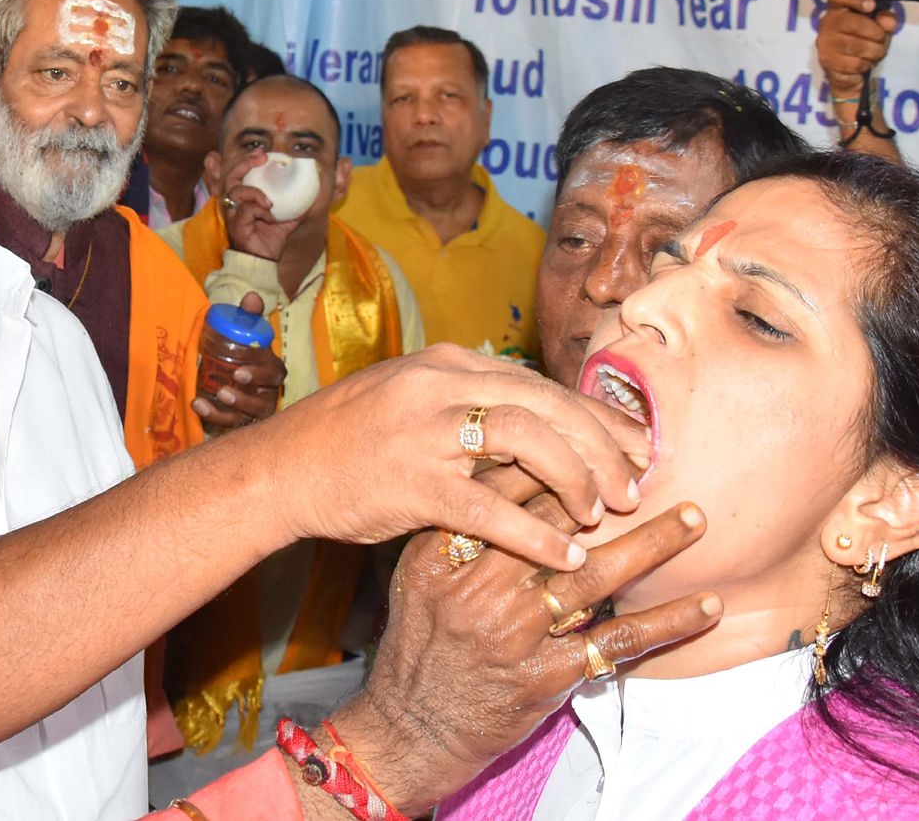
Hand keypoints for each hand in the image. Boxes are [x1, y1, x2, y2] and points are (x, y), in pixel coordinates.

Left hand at [191, 292, 285, 427]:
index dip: (259, 374)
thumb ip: (248, 315)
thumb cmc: (240, 350)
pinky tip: (198, 405)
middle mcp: (267, 393)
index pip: (273, 373)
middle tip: (225, 389)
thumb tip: (252, 296)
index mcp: (272, 370)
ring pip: (247, 415)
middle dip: (245, 397)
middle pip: (263, 400)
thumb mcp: (244, 331)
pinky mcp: (240, 421)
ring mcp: (254, 410)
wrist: (225, 369)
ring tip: (215, 397)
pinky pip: (230, 423)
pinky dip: (214, 416)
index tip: (239, 372)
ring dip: (231, 409)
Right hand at [220, 151, 298, 260]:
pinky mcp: (236, 227)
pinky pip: (245, 211)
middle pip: (231, 176)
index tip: (263, 154)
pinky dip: (259, 211)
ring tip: (270, 202)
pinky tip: (269, 218)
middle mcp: (234, 205)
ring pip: (236, 192)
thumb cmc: (268, 242)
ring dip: (255, 193)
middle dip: (245, 163)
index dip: (247, 161)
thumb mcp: (285, 222)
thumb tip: (313, 198)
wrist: (263, 263)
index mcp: (242, 200)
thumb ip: (295, 209)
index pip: (238, 174)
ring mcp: (233, 216)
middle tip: (262, 159)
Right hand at [268, 343, 651, 571]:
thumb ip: (466, 400)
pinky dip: (534, 533)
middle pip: (548, 404)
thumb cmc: (347, 439)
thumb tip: (531, 418)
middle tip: (635, 484)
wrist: (281, 468)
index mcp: (448, 363)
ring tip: (603, 513)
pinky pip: (489, 508)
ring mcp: (425, 431)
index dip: (597, 416)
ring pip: (527, 441)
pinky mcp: (412, 482)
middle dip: (601, 446)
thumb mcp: (410, 396)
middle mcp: (441, 384)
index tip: (637, 443)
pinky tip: (565, 556)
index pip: (542, 384)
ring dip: (575, 479)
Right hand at [323, 500, 720, 815]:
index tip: (602, 446)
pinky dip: (668, 621)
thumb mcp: (421, 573)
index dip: (562, 461)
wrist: (411, 727)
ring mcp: (514, 632)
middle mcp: (479, 586)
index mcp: (443, 550)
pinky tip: (707, 605)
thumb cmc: (420, 642)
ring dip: (653, 543)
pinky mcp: (546, 677)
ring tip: (695, 518)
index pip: (510, 487)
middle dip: (612, 490)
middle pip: (558, 522)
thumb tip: (523, 473)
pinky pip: (617, 641)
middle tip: (658, 468)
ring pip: (595, 574)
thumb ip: (465, 526)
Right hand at [816, 0, 898, 98]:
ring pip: (855, 45)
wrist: (848, 72)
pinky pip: (854, 62)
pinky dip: (865, 64)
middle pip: (852, 23)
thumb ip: (886, 20)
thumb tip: (887, 22)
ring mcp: (825, 43)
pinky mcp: (827, 61)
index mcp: (838, 8)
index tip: (871, 6)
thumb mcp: (880, 27)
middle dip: (874, 32)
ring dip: (874, 50)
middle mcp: (827, 23)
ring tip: (876, 52)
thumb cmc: (864, 42)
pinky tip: (865, 62)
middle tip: (882, 38)